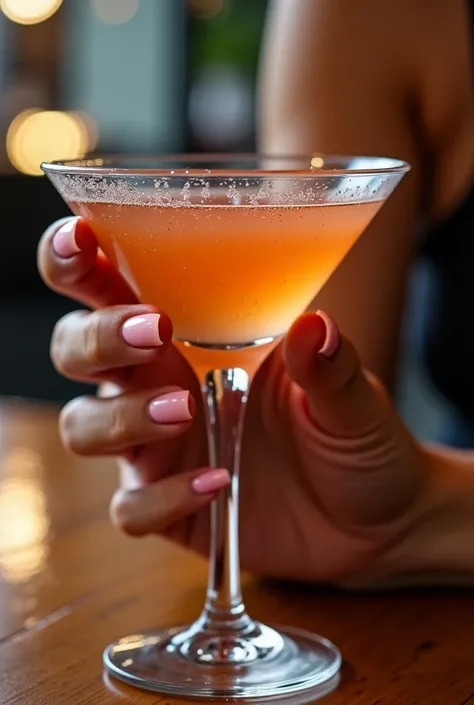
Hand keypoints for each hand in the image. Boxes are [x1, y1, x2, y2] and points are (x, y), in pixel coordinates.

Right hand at [39, 216, 439, 583]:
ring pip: (82, 426)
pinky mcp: (165, 506)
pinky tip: (216, 481)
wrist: (373, 518)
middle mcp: (158, 384)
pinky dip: (161, 496)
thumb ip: (330, 363)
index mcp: (191, 333)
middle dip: (95, 335)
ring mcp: (156, 448)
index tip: (82, 236)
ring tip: (183, 410)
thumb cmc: (354, 437)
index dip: (77, 260)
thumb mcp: (353, 394)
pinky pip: (130, 506)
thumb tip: (314, 325)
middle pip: (74, 348)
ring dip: (120, 415)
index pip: (111, 286)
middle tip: (153, 331)